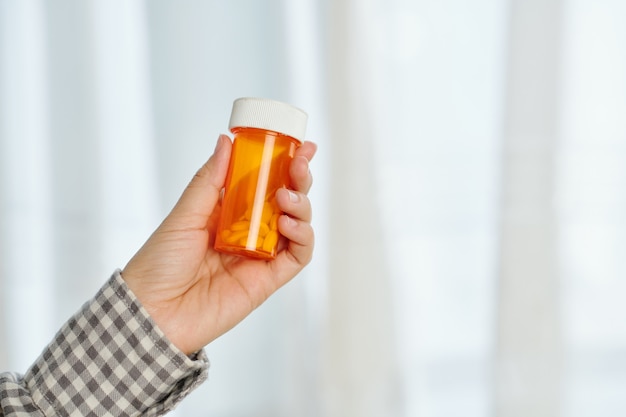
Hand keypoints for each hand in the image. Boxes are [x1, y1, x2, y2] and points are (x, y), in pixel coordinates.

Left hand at [121, 135, 316, 354]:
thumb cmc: (159, 264)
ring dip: (302, 205)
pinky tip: (289, 224)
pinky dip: (302, 237)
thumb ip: (210, 181)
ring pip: (297, 225)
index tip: (299, 145)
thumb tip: (226, 141)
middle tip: (302, 163)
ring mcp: (259, 255)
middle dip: (298, 178)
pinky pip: (298, 256)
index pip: (262, 182)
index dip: (283, 163)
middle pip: (285, 200)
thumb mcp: (184, 215)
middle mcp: (247, 232)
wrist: (153, 313)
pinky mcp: (268, 280)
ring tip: (288, 196)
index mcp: (226, 212)